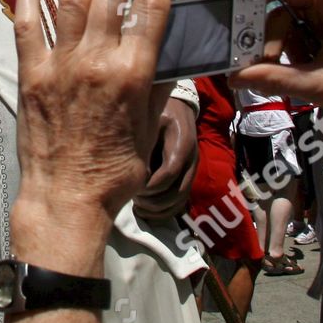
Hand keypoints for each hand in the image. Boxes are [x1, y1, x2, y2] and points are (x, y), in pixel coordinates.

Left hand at [12, 0, 174, 226]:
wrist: (67, 197)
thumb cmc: (113, 172)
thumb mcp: (149, 129)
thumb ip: (157, 88)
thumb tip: (165, 58)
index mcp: (131, 75)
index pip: (150, 10)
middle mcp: (96, 62)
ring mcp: (60, 65)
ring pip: (71, 0)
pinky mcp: (31, 73)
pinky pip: (26, 24)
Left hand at [131, 98, 198, 221]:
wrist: (178, 109)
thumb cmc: (159, 113)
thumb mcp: (150, 121)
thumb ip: (144, 143)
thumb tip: (130, 170)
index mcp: (182, 144)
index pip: (168, 174)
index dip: (149, 185)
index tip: (132, 186)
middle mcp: (191, 161)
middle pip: (176, 193)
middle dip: (152, 201)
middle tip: (133, 198)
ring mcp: (192, 171)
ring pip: (179, 201)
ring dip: (157, 210)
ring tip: (138, 208)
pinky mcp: (188, 178)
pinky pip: (180, 203)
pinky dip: (164, 213)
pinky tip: (146, 212)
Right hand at [227, 0, 322, 126]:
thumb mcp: (321, 88)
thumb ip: (277, 80)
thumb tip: (234, 77)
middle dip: (260, 0)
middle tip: (233, 16)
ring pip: (284, 2)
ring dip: (269, 30)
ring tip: (265, 61)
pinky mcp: (320, 20)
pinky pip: (288, 17)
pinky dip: (276, 36)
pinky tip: (276, 59)